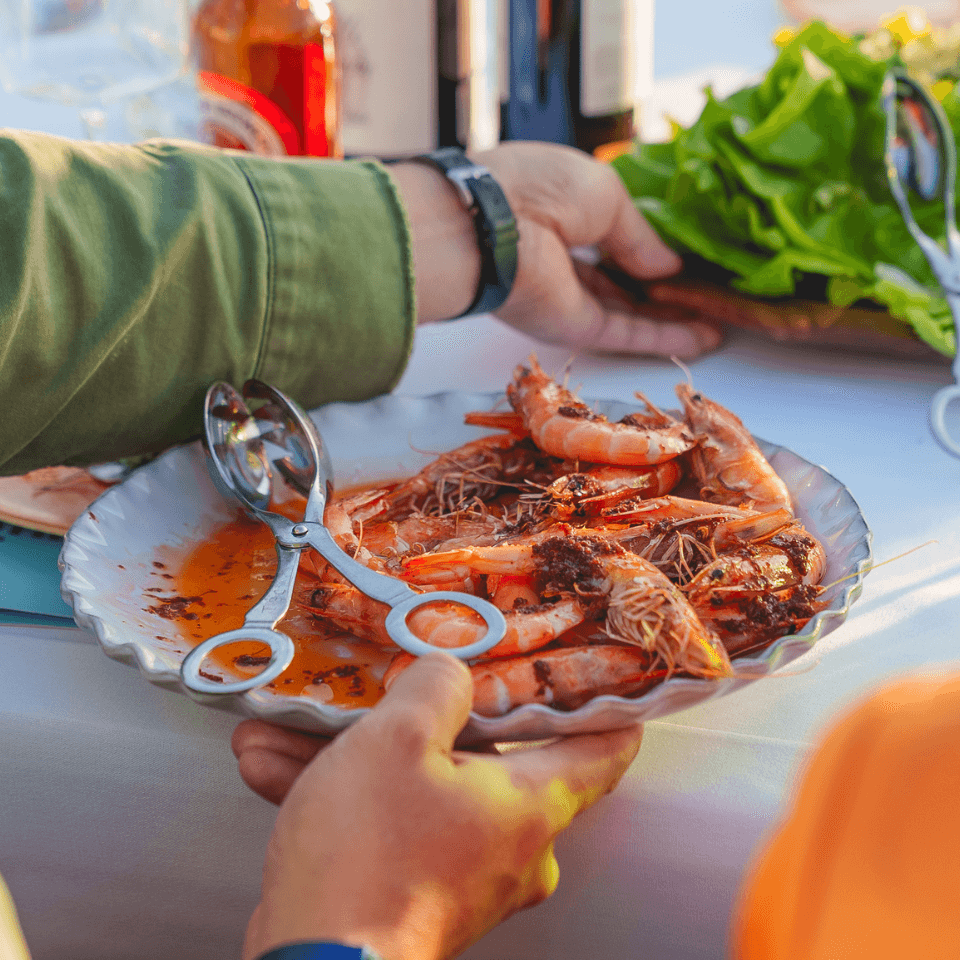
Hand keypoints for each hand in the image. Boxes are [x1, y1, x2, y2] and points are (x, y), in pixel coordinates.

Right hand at [235, 653, 643, 959]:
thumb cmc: (368, 856)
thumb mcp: (399, 738)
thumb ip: (438, 685)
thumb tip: (452, 671)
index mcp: (533, 803)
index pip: (605, 747)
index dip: (603, 701)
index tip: (592, 666)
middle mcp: (513, 843)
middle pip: (488, 756)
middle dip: (420, 718)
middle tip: (386, 683)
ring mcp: (466, 873)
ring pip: (421, 787)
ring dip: (358, 756)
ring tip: (293, 727)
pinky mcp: (419, 893)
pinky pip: (393, 823)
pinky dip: (345, 796)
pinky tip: (276, 765)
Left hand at [389, 142, 721, 359]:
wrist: (489, 227)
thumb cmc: (537, 189)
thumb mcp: (605, 195)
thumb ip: (639, 237)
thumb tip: (668, 266)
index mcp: (564, 212)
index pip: (615, 238)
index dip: (652, 250)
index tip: (691, 260)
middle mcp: (566, 258)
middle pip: (626, 282)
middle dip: (669, 292)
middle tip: (713, 297)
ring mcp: (569, 296)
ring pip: (632, 313)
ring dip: (676, 320)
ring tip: (722, 323)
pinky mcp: (573, 327)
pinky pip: (629, 333)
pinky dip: (667, 337)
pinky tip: (704, 337)